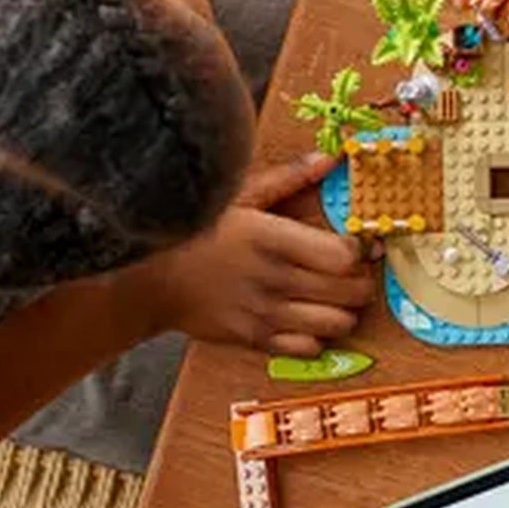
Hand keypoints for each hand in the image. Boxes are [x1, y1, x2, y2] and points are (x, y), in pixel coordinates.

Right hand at [129, 152, 379, 357]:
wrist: (148, 279)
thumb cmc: (194, 230)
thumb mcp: (238, 194)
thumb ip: (288, 178)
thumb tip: (329, 159)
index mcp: (273, 239)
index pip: (344, 256)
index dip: (358, 250)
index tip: (354, 243)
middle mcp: (275, 280)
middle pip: (352, 292)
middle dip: (361, 280)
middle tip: (350, 271)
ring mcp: (266, 314)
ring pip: (339, 323)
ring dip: (345, 309)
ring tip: (333, 294)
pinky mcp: (255, 339)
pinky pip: (310, 348)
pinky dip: (319, 335)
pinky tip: (308, 316)